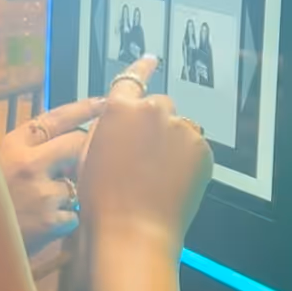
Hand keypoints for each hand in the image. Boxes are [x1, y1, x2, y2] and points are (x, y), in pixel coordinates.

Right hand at [0, 96, 102, 251]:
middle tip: (81, 163)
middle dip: (84, 153)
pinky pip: (74, 215)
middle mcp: (28, 163)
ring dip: (70, 194)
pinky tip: (45, 226)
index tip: (103, 103)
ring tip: (46, 205)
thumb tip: (64, 136)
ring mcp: (41, 193)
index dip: (83, 108)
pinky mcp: (50, 221)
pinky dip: (65, 221)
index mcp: (13, 145)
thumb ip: (26, 148)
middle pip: (78, 144)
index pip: (56, 118)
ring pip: (79, 183)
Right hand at [78, 56, 211, 256]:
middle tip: (143, 155)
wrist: (133, 231)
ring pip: (179, 127)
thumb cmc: (102, 199)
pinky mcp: (202, 150)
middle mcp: (154, 111)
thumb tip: (119, 118)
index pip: (132, 78)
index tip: (151, 59)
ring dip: (171, 142)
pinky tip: (171, 182)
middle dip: (154, 123)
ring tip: (157, 175)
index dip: (141, 68)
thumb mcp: (89, 155)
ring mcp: (181, 130)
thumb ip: (107, 127)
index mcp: (120, 109)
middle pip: (159, 105)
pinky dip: (187, 160)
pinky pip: (195, 148)